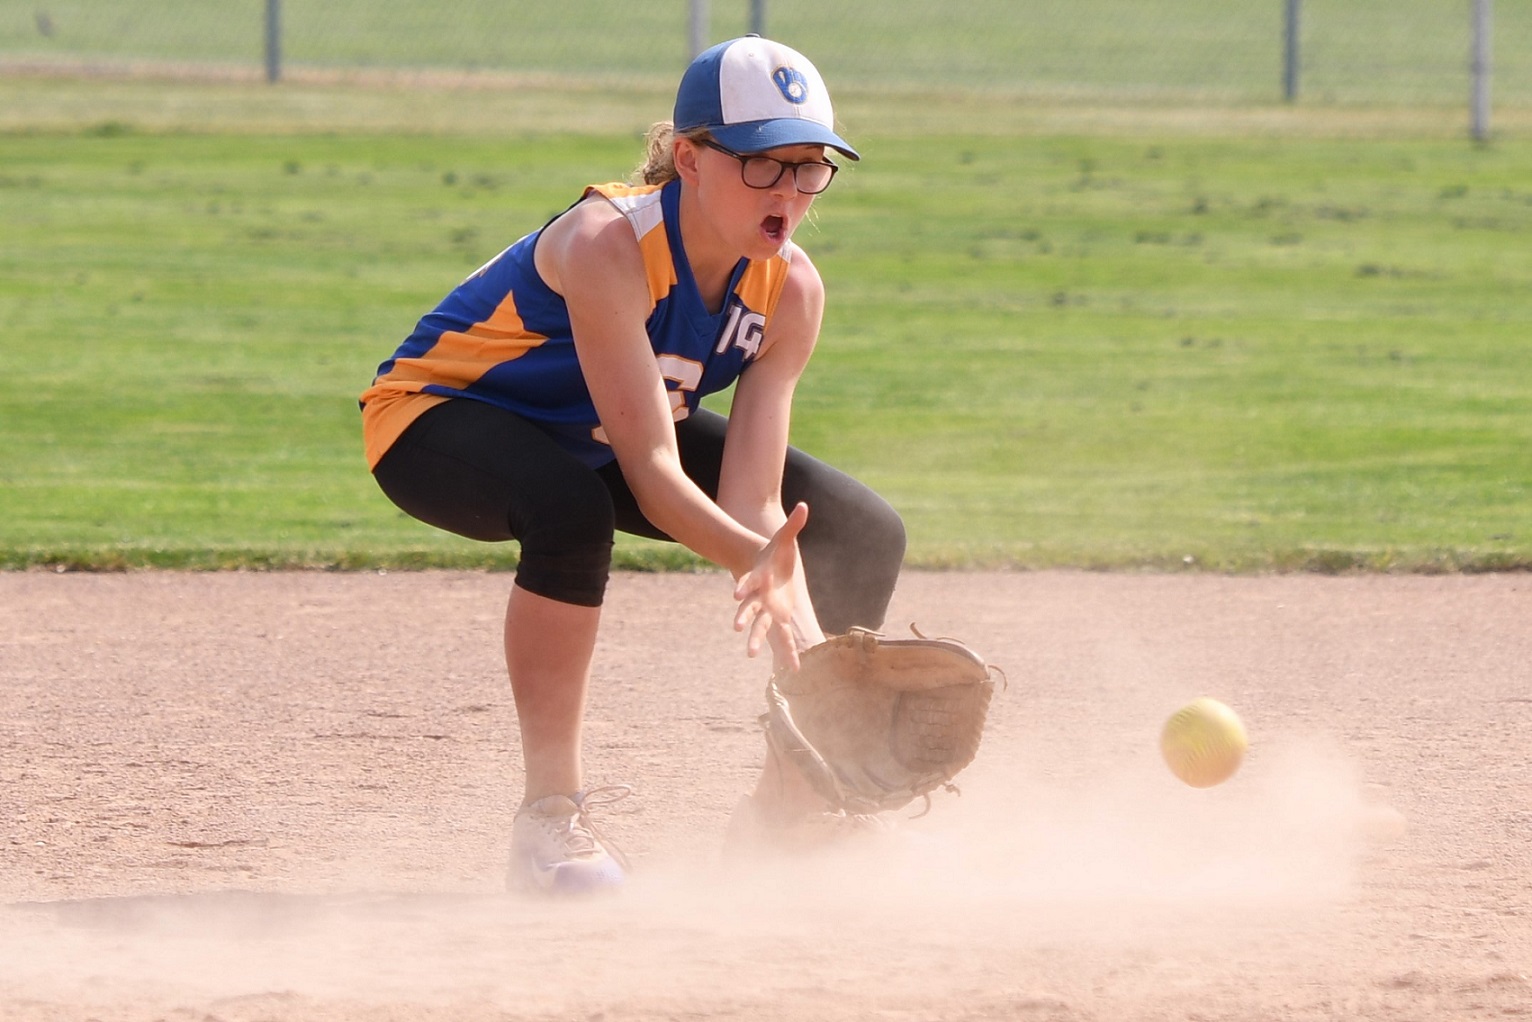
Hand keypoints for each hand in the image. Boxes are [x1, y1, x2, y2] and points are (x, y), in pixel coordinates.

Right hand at [732, 502, 809, 667]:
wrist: (767, 567)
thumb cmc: (775, 552)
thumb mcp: (785, 538)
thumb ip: (794, 524)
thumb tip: (804, 505)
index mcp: (758, 578)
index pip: (748, 582)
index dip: (742, 588)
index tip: (735, 595)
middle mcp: (759, 596)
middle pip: (749, 607)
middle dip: (743, 617)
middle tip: (736, 627)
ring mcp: (767, 609)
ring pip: (761, 626)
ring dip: (757, 640)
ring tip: (751, 655)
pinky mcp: (778, 617)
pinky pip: (783, 636)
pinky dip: (788, 651)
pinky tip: (794, 667)